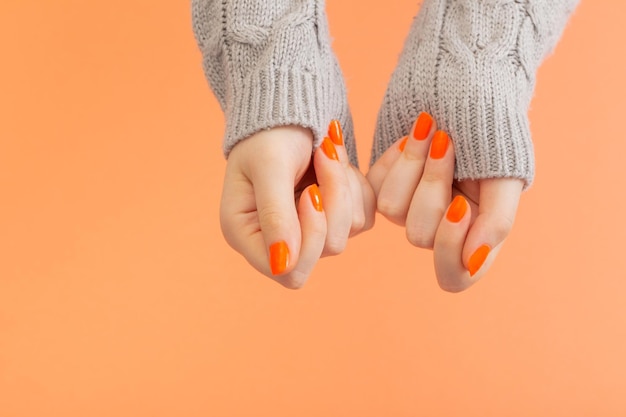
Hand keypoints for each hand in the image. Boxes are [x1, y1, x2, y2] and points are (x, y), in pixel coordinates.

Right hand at [220, 122, 374, 288]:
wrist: (289, 106)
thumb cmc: (269, 132)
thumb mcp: (269, 167)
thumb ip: (275, 216)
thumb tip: (283, 265)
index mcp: (245, 234)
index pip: (287, 271)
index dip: (308, 237)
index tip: (310, 193)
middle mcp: (276, 240)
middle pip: (323, 251)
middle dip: (332, 204)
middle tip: (323, 157)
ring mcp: (307, 231)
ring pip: (348, 231)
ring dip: (343, 186)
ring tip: (326, 151)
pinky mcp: (333, 217)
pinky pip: (362, 215)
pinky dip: (356, 186)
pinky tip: (335, 161)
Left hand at [367, 112, 522, 291]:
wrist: (463, 77)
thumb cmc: (492, 124)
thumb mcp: (505, 171)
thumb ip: (497, 220)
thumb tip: (475, 261)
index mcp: (477, 230)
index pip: (454, 275)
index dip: (449, 248)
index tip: (459, 205)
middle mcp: (443, 224)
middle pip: (419, 235)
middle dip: (433, 184)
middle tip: (448, 143)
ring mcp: (412, 204)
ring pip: (393, 209)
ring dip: (413, 164)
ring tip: (432, 129)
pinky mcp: (388, 182)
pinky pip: (375, 185)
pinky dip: (396, 156)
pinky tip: (414, 132)